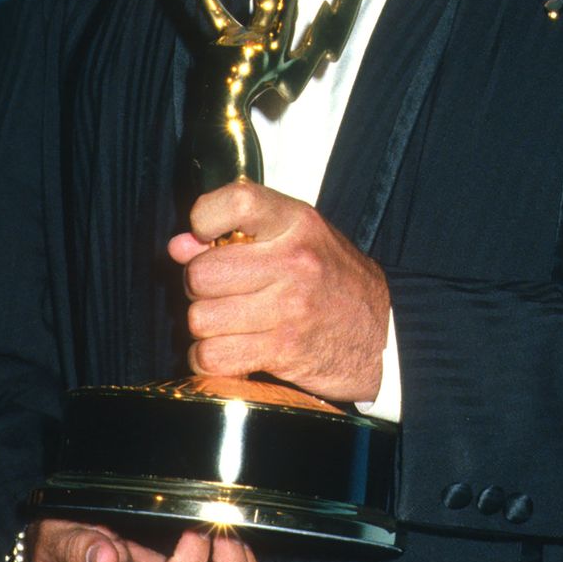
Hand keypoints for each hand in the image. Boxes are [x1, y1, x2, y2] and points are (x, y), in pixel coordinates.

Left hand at [167, 180, 388, 403]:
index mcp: (296, 223)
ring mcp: (289, 307)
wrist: (383, 334)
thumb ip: (237, 234)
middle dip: (200, 289)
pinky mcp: (283, 349)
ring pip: (200, 318)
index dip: (204, 219)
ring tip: (230, 324)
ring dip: (206, 328)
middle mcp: (294, 261)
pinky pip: (212, 356)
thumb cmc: (333, 283)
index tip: (206, 236)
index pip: (235, 202)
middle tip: (222, 293)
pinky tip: (227, 351)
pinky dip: (209, 359)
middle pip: (201, 273)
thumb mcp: (296, 240)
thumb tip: (179, 247)